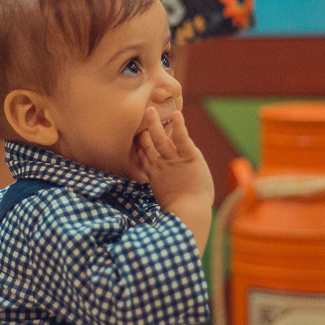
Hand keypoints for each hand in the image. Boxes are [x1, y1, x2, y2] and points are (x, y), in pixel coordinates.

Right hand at [137, 109, 213, 252]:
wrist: (189, 212)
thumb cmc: (181, 213)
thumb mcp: (167, 202)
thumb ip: (163, 195)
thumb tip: (161, 205)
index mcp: (154, 176)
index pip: (143, 157)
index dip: (139, 146)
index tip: (135, 136)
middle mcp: (160, 165)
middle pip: (147, 145)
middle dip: (142, 131)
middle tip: (138, 118)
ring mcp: (172, 160)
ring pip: (159, 138)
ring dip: (154, 123)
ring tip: (149, 110)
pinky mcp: (188, 156)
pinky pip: (181, 137)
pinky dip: (178, 125)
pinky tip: (176, 115)